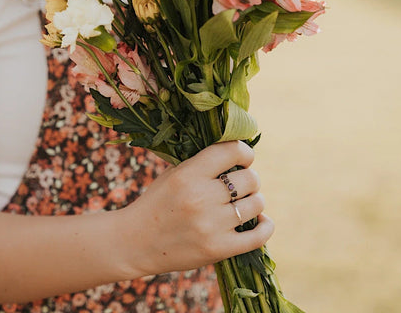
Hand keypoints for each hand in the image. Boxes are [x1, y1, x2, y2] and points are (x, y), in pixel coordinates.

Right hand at [123, 141, 273, 276]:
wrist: (134, 242)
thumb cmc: (157, 203)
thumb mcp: (172, 174)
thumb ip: (202, 163)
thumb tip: (238, 152)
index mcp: (188, 174)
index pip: (232, 151)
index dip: (244, 153)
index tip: (242, 159)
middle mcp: (201, 198)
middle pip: (250, 179)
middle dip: (250, 179)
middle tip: (240, 185)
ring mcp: (211, 225)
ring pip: (257, 204)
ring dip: (255, 201)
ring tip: (244, 204)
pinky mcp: (218, 249)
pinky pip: (259, 236)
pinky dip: (266, 226)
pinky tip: (261, 221)